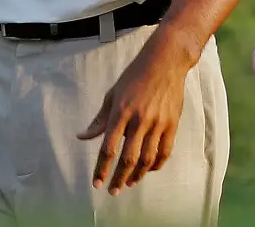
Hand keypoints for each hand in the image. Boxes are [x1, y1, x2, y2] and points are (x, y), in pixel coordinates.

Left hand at [77, 31, 190, 193]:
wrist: (163, 63)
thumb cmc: (133, 77)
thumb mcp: (112, 94)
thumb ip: (99, 119)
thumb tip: (82, 136)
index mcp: (120, 111)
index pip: (108, 147)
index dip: (102, 168)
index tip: (96, 183)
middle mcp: (139, 120)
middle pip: (128, 158)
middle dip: (118, 177)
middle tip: (112, 191)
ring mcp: (157, 123)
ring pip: (147, 159)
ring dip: (137, 175)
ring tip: (128, 183)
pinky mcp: (172, 125)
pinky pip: (164, 152)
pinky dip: (156, 165)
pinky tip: (148, 170)